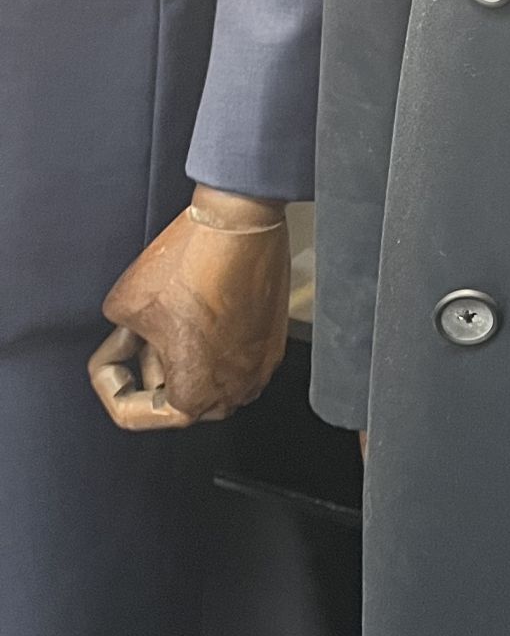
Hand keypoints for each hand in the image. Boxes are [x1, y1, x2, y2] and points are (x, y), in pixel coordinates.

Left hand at [88, 187, 290, 431]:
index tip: (112, 352)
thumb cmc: (194, 263)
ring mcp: (258, 367)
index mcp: (192, 396)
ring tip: (173, 316)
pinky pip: (234, 356)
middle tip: (141, 332)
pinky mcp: (273, 341)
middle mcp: (233, 391)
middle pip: (175, 397)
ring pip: (207, 376)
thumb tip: (130, 338)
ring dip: (184, 355)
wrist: (241, 224)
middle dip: (151, 366)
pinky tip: (202, 306)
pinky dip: (214, 340)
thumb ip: (119, 338)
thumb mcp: (122, 306)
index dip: (110, 380)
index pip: (131, 412)